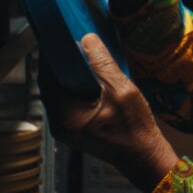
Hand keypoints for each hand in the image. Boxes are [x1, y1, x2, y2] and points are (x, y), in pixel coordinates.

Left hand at [40, 33, 179, 192]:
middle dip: (62, 62)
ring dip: (68, 74)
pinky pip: (67, 101)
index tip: (61, 36)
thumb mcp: (122, 91)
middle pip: (51, 83)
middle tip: (73, 43)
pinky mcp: (73, 128)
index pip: (49, 76)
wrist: (143, 156)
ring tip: (82, 56)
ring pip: (59, 92)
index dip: (53, 54)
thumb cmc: (136, 129)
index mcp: (66, 115)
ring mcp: (64, 127)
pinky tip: (88, 77)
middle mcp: (59, 123)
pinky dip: (74, 86)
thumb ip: (103, 65)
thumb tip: (88, 40)